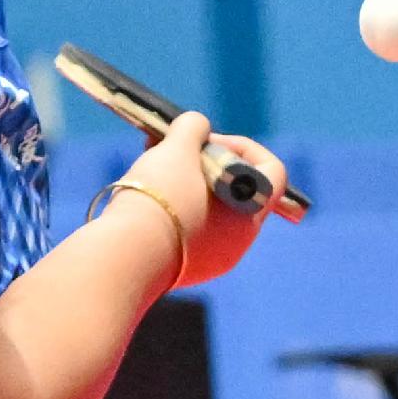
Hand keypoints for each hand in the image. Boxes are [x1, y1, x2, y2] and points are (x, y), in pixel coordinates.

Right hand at [115, 111, 284, 288]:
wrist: (124, 254)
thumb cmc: (159, 196)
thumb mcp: (177, 148)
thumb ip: (193, 128)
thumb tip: (197, 127)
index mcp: (251, 211)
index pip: (272, 170)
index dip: (242, 146)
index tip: (208, 143)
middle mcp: (240, 241)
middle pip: (235, 189)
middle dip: (204, 163)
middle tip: (172, 152)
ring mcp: (214, 260)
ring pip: (208, 211)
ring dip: (186, 185)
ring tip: (152, 170)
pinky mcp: (185, 271)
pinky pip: (188, 233)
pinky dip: (174, 211)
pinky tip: (145, 198)